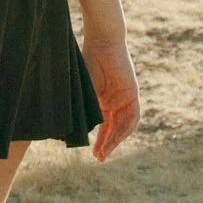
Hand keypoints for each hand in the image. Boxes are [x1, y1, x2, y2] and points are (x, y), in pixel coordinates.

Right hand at [83, 27, 139, 158]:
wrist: (101, 43)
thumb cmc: (87, 62)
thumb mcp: (83, 91)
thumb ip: (82, 109)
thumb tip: (70, 132)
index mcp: (101, 101)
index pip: (103, 126)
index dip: (99, 141)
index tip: (93, 154)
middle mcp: (115, 102)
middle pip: (113, 129)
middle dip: (107, 145)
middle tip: (99, 158)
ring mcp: (124, 98)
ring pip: (123, 126)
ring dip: (115, 140)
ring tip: (105, 152)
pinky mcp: (132, 94)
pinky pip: (132, 117)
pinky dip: (125, 128)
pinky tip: (117, 138)